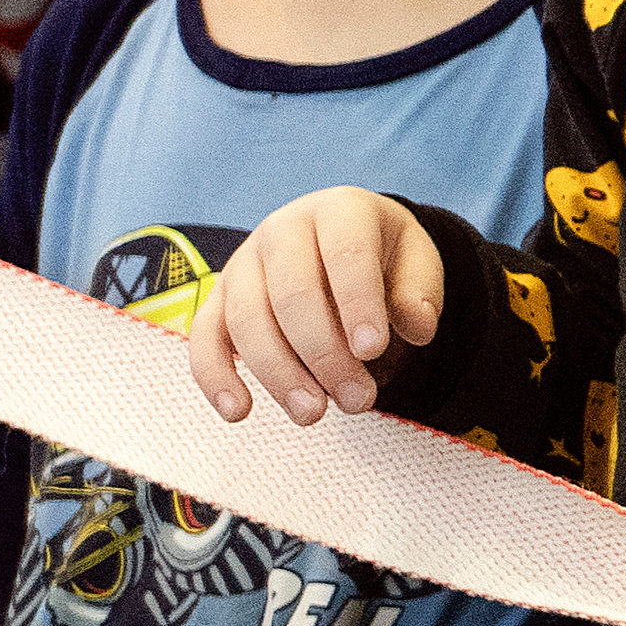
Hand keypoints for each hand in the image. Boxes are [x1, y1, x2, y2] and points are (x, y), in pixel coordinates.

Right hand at [189, 190, 445, 423]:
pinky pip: (206, 336)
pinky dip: (215, 376)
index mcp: (340, 211)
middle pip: (293, 293)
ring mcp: (245, 263)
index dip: (357, 302)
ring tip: (313, 414)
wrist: (343, 244)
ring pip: (248, 320)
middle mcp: (283, 229)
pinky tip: (238, 412)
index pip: (346, 254)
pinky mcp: (220, 298)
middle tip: (357, 400)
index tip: (372, 351)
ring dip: (279, 374)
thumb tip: (416, 326)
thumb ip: (420, 293)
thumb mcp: (418, 262)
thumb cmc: (383, 257)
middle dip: (324, 354)